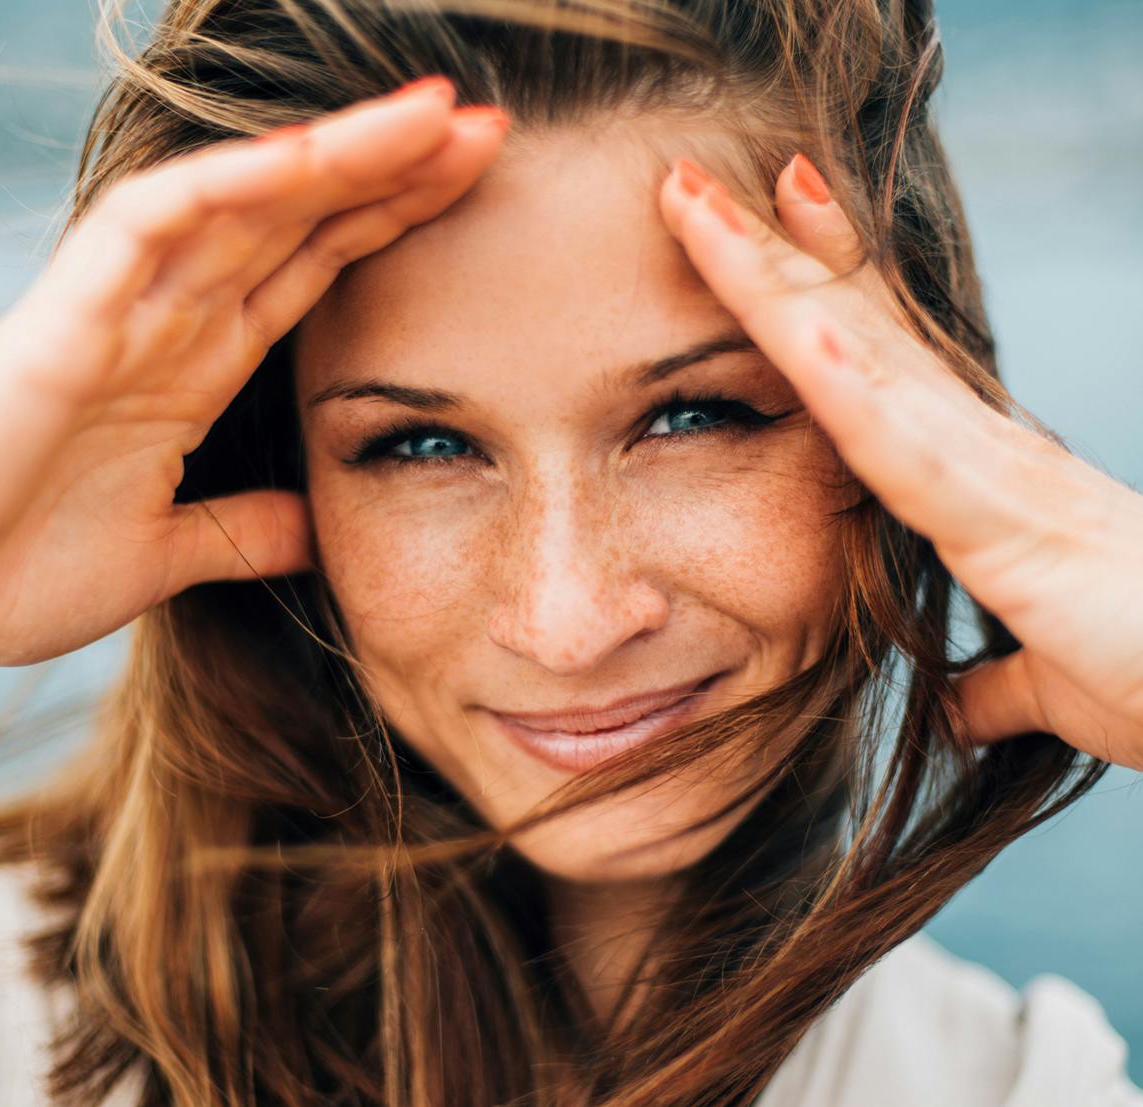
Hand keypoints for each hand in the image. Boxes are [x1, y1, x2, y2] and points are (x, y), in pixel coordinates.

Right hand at [0, 78, 507, 666]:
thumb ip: (247, 530)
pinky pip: (149, 227)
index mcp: (198, 365)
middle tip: (491, 125)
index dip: (393, 220)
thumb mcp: (173, 554)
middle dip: (394, 168)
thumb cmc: (20, 569)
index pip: (315, 267)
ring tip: (437, 115)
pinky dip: (226, 187)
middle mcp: (170, 319)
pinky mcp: (63, 321)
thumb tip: (320, 524)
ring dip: (339, 153)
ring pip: (243, 200)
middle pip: (300, 218)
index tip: (475, 188)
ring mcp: (119, 310)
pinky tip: (308, 158)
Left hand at [659, 153, 1142, 770]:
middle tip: (690, 182)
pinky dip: (850, 386)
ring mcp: (987, 471)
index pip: (873, 362)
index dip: (812, 291)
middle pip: (850, 327)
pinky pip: (906, 446)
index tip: (755, 225)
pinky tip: (798, 330)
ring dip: (775, 283)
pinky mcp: (1005, 520)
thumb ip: (997, 679)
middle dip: (768, 253)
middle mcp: (976, 446)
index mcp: (976, 474)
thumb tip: (964, 710)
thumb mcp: (1049, 678)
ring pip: (855, 359)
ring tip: (701, 209)